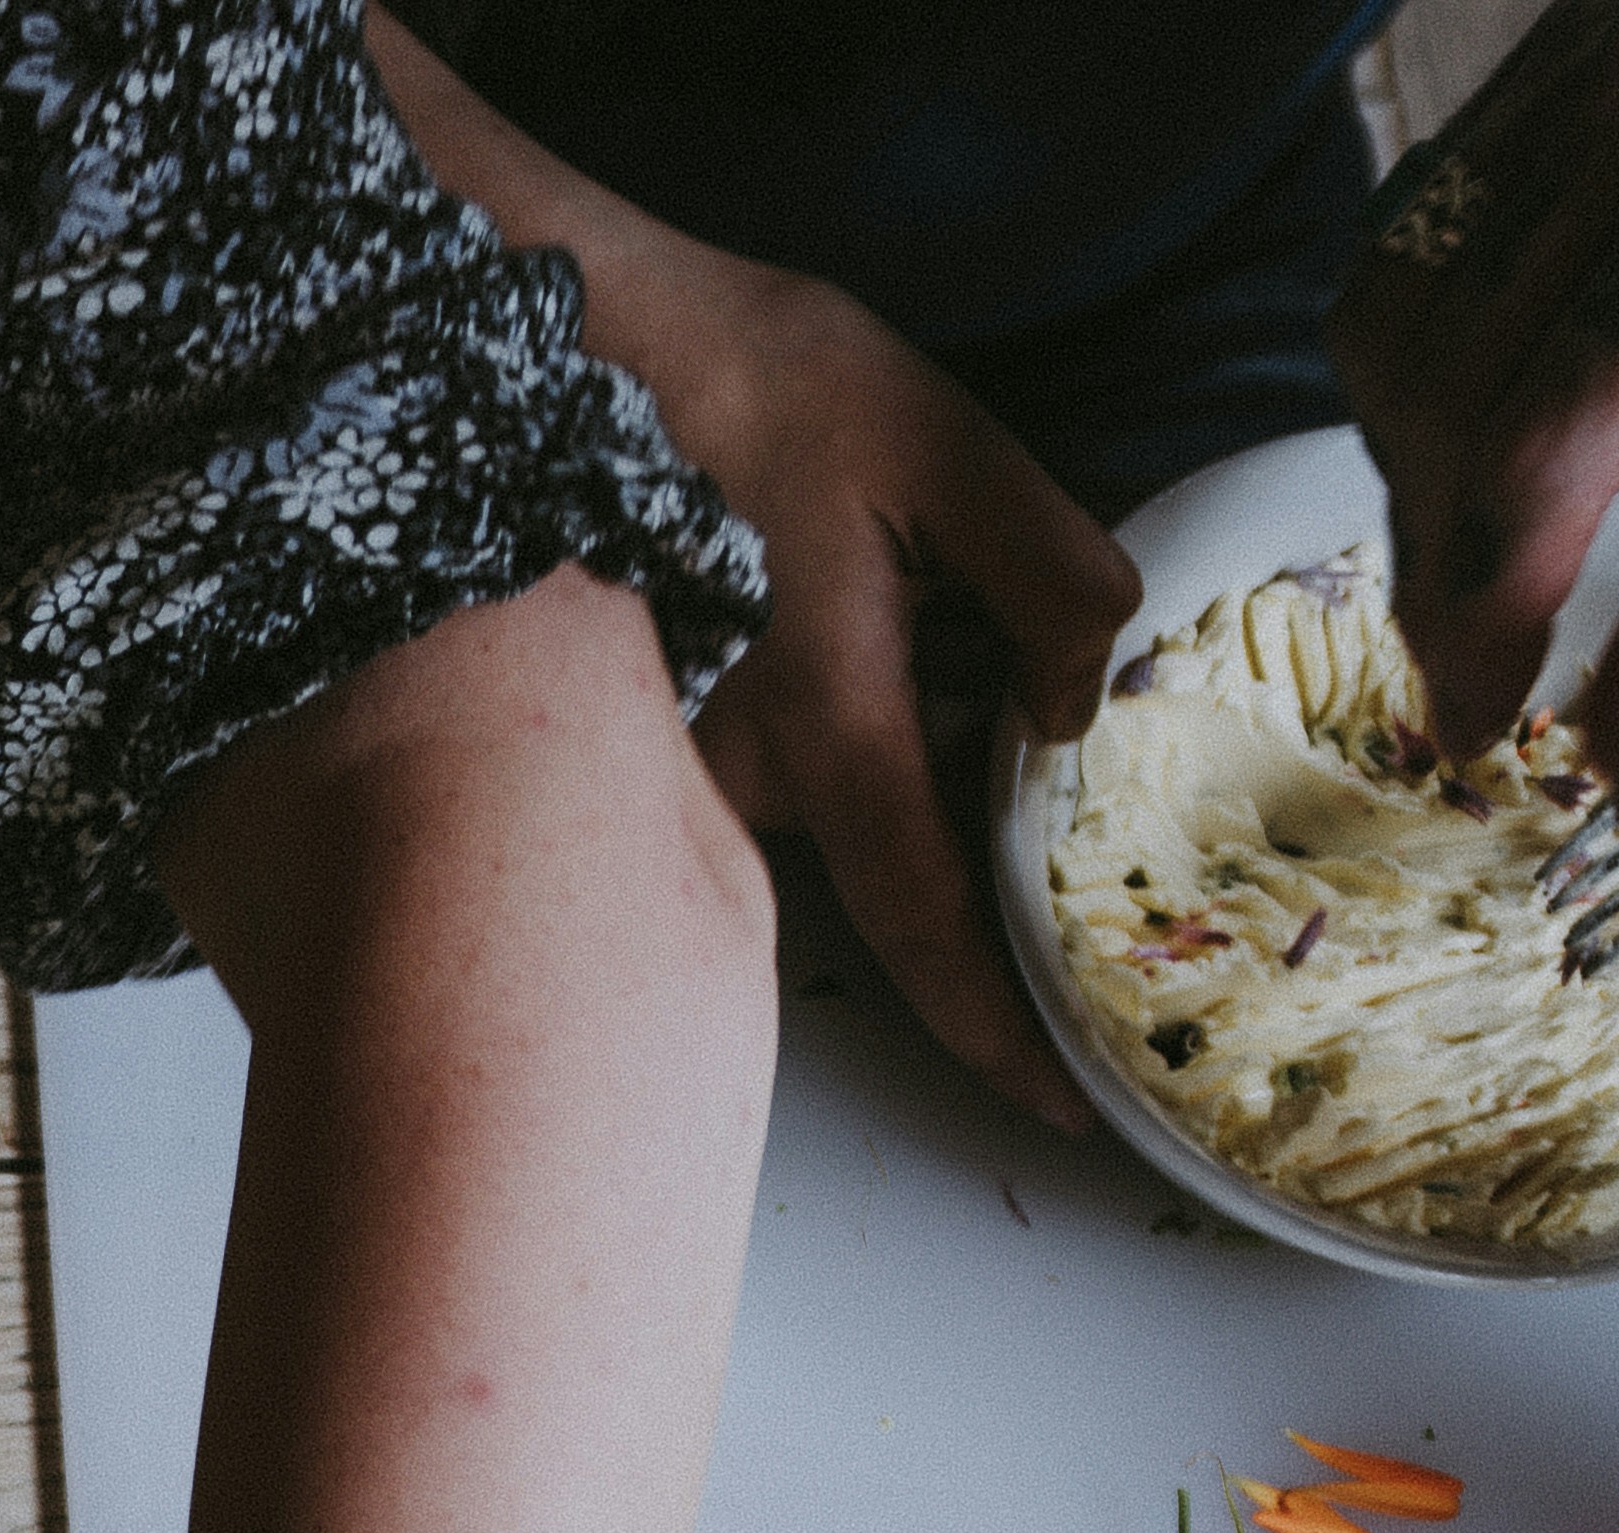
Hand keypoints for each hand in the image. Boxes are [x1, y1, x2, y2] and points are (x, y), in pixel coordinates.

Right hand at [576, 246, 1136, 1128]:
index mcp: (828, 726)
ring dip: (875, 779)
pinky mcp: (630, 733)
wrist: (542, 338)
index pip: (931, 926)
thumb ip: (1047, 579)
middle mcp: (731, 785)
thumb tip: (1076, 710)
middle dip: (944, 872)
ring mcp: (666, 769)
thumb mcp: (941, 443)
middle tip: (1003, 790)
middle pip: (864, 883)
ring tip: (892, 647)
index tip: (1063, 1109)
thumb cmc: (737, 377)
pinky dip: (814, 745)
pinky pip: (742, 788)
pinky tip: (813, 630)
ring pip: (804, 830)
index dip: (1000, 1032)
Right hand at [1337, 0, 1618, 749]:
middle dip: (1438, 549)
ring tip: (1485, 538)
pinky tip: (1500, 413)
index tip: (1482, 711)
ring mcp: (1605, 31)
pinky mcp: (1584, 22)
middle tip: (1473, 652)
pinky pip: (1432, 216)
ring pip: (1397, 294)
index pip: (1544, 443)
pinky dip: (1437, 339)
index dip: (1483, 610)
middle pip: (1441, 377)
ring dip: (1417, 446)